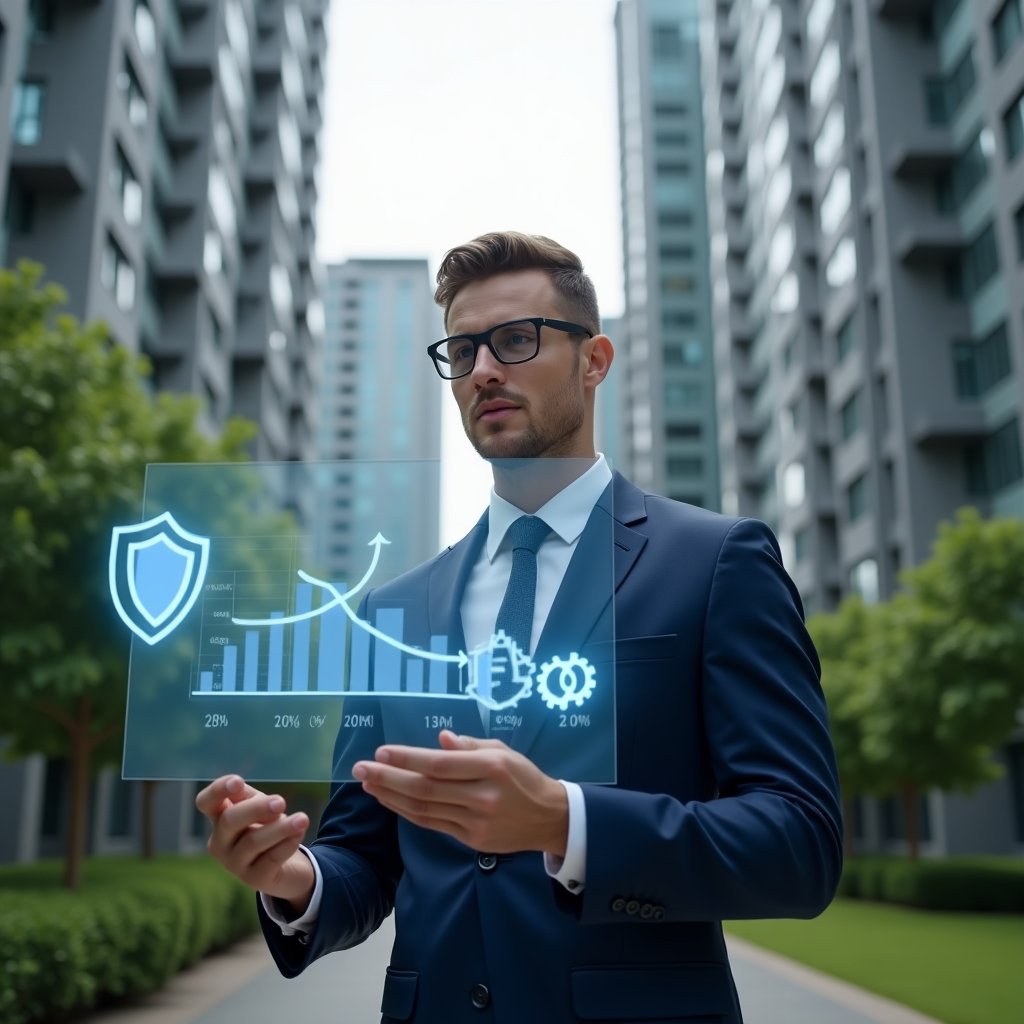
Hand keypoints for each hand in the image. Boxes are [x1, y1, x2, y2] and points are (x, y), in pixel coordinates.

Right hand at [195, 775, 314, 912]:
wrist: (288, 865)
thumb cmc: (267, 827)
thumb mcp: (259, 806)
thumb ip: (249, 796)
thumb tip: (245, 792)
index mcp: (219, 818)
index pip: (206, 802)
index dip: (217, 790)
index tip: (238, 782)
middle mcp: (220, 842)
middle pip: (229, 821)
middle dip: (256, 809)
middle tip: (281, 802)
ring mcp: (234, 864)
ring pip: (253, 842)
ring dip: (280, 828)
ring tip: (302, 819)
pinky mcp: (254, 879)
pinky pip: (270, 859)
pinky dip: (287, 844)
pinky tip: (299, 833)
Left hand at [352, 731, 567, 855]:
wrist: (549, 818)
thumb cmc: (523, 776)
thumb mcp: (504, 751)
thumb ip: (470, 745)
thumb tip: (440, 739)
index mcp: (492, 767)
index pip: (440, 765)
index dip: (408, 759)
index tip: (381, 752)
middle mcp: (483, 796)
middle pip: (426, 789)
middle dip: (389, 778)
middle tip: (361, 769)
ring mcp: (476, 822)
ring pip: (425, 810)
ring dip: (392, 797)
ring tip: (369, 785)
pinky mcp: (471, 840)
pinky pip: (433, 825)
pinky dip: (409, 813)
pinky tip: (392, 801)